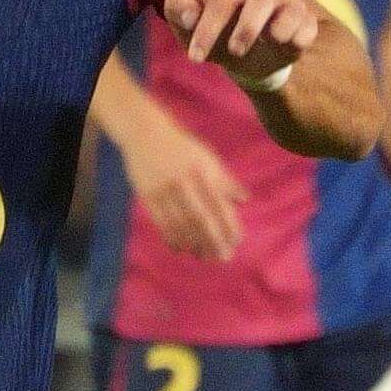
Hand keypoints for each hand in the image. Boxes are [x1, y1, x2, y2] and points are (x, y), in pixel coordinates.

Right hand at [121, 100, 248, 259]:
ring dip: (194, 243)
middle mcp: (185, 182)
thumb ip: (225, 180)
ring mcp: (164, 190)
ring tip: (204, 256)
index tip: (237, 241)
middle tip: (223, 257)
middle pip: (201, 219)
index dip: (229, 225)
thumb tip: (245, 200)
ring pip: (181, 223)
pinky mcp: (148, 195)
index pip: (220, 204)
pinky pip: (161, 222)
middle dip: (214, 240)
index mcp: (203, 172)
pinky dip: (172, 237)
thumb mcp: (207, 157)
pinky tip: (180, 248)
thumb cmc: (181, 147)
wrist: (145, 133)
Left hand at [162, 0, 327, 90]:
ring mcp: (281, 10)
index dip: (208, 26)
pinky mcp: (302, 24)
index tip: (195, 59)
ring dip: (273, 29)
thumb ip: (181, 14)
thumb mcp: (193, 33)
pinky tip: (293, 47)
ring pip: (284, 7)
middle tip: (234, 53)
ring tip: (264, 48)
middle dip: (246, 26)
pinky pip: (306, 21)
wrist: (250, 63)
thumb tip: (184, 10)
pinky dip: (301, 33)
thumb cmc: (218, 42)